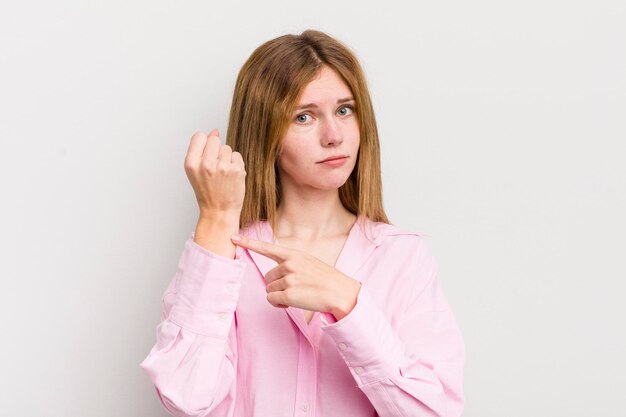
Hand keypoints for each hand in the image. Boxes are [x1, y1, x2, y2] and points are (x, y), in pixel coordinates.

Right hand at [184, 129, 245, 216]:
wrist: (219, 212)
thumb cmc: (207, 192)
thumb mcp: (196, 171)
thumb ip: (201, 150)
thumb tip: (214, 131)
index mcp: (191, 163)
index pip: (199, 136)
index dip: (204, 144)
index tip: (206, 156)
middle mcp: (205, 164)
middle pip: (215, 140)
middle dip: (216, 150)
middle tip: (215, 168)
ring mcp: (222, 167)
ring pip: (227, 148)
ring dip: (227, 158)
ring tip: (223, 174)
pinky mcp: (236, 170)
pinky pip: (237, 156)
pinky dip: (236, 164)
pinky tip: (231, 176)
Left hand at [231, 234, 361, 319]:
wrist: (341, 293)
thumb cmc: (326, 280)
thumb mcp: (310, 263)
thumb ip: (292, 265)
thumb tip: (275, 278)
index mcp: (294, 254)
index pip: (267, 247)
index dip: (248, 243)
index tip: (233, 237)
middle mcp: (289, 264)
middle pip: (267, 277)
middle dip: (276, 285)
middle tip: (293, 290)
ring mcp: (289, 278)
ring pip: (269, 289)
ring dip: (278, 296)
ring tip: (296, 296)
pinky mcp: (288, 294)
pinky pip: (272, 299)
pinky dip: (279, 304)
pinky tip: (291, 303)